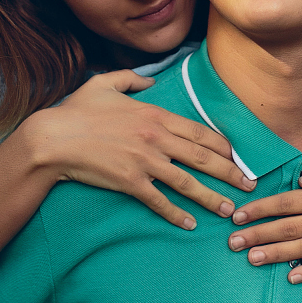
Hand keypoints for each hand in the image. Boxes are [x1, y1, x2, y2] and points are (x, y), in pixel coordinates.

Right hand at [25, 69, 256, 228]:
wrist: (53, 138)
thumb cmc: (76, 111)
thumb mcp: (104, 83)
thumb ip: (131, 78)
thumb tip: (149, 80)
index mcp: (154, 115)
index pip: (199, 132)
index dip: (223, 146)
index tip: (238, 156)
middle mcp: (156, 138)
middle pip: (203, 158)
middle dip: (230, 173)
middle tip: (249, 185)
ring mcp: (144, 161)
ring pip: (188, 182)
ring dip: (212, 197)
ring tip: (229, 209)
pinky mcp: (130, 182)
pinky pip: (159, 200)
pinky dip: (176, 214)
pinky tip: (189, 224)